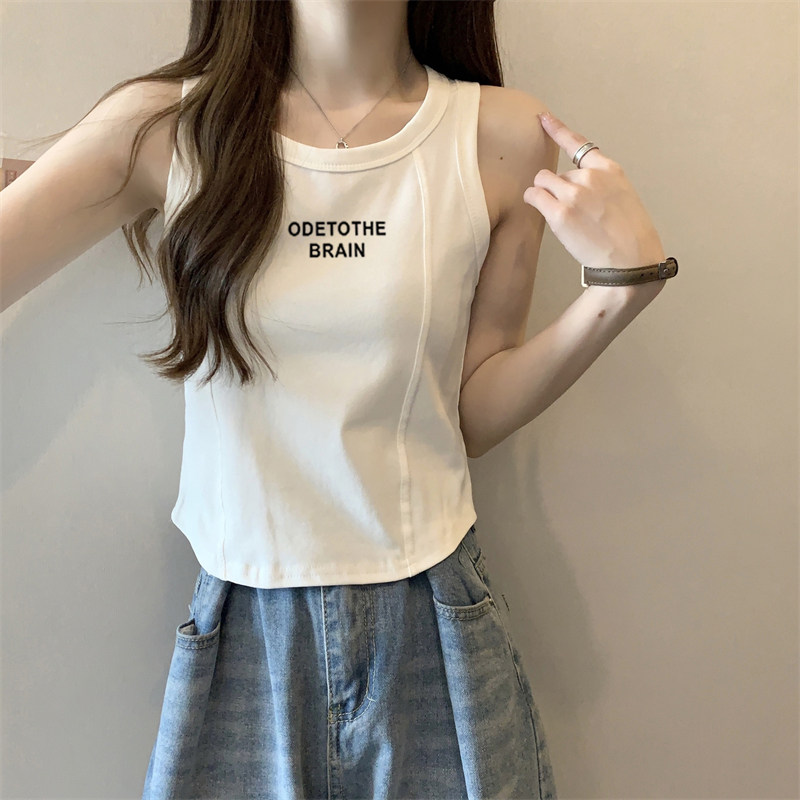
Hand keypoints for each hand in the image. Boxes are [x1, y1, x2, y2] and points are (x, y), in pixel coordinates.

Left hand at [523, 111, 665, 270]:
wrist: (631, 260)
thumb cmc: (628, 235)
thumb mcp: (622, 197)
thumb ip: (600, 185)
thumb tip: (572, 186)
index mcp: (609, 170)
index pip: (579, 144)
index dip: (557, 130)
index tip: (543, 118)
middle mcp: (590, 177)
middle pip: (556, 173)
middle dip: (557, 190)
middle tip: (571, 212)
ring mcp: (574, 193)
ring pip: (542, 182)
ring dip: (544, 195)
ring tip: (559, 214)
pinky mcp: (560, 213)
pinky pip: (533, 196)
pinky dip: (532, 201)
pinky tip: (541, 210)